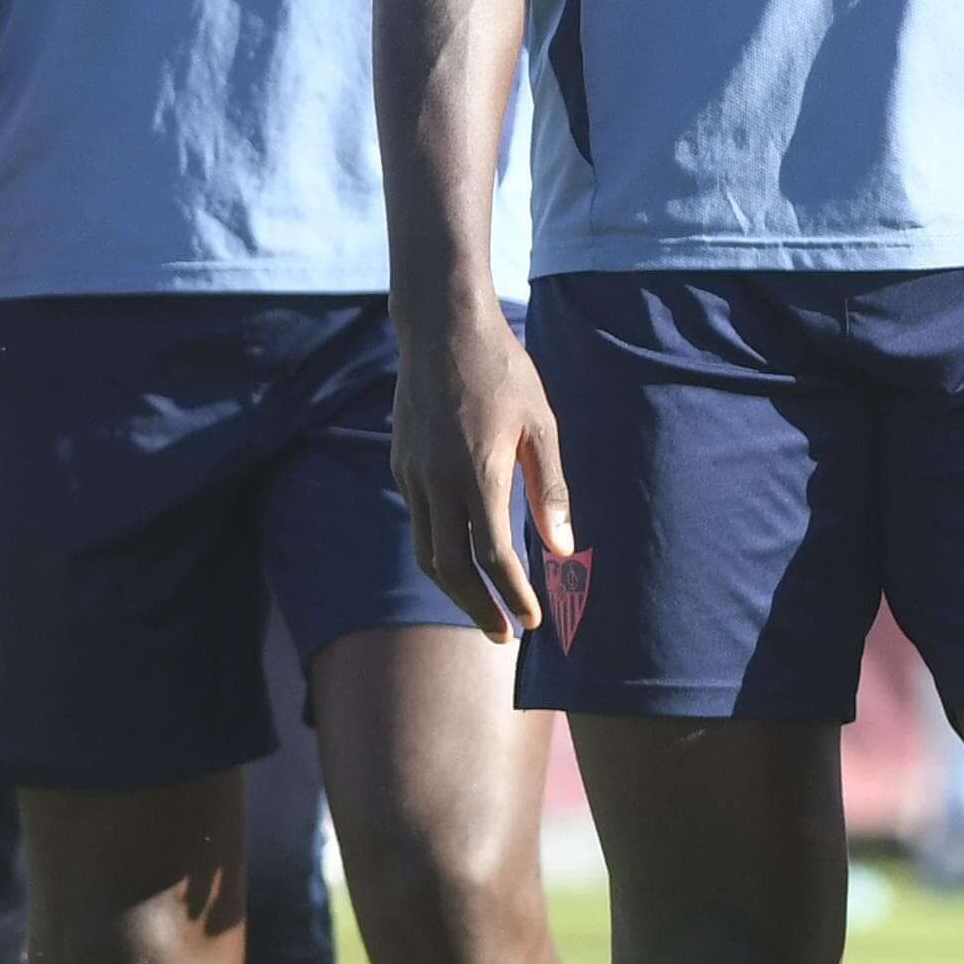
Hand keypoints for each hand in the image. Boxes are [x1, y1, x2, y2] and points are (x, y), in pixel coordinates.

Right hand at [394, 309, 573, 641]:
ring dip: (453, 587)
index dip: (512, 595)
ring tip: (482, 607)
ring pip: (426, 551)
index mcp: (477, 472)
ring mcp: (412, 473)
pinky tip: (461, 555)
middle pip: (450, 568)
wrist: (441, 327)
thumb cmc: (503, 371)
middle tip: (503, 635)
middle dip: (477, 608)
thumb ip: (550, 489)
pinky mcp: (400, 463)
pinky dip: (438, 550)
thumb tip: (563, 549)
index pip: (492, 555)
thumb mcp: (541, 424)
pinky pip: (418, 521)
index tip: (531, 620)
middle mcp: (436, 480)